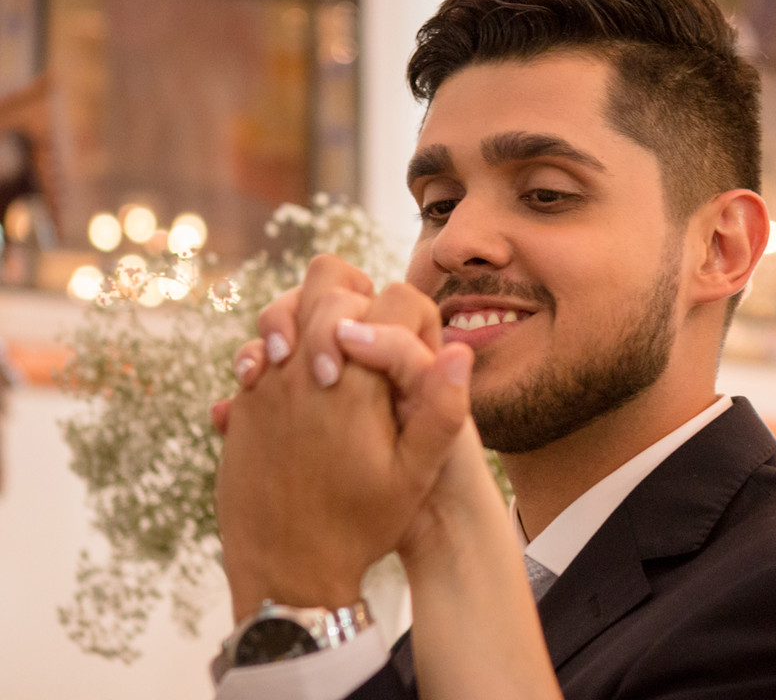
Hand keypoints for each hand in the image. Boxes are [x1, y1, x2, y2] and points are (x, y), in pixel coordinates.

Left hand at [215, 256, 469, 619]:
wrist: (285, 570)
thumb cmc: (359, 524)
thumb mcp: (415, 475)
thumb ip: (441, 411)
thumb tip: (459, 352)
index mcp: (357, 380)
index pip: (394, 299)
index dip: (411, 314)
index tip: (408, 348)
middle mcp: (305, 368)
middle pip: (328, 278)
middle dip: (353, 293)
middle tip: (364, 335)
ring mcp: (266, 382)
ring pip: (284, 304)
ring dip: (308, 317)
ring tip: (326, 355)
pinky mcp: (243, 401)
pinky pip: (256, 349)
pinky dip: (277, 351)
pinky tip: (295, 387)